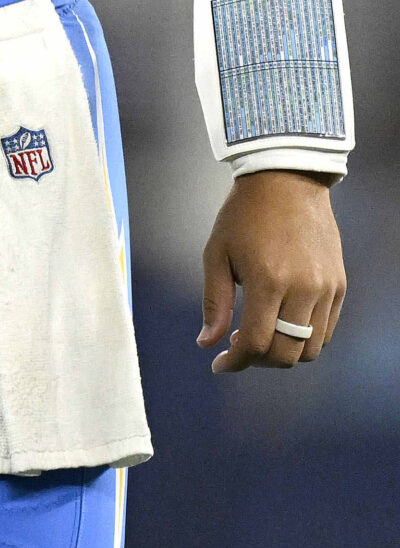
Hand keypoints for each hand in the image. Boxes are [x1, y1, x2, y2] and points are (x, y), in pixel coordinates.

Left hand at [201, 168, 345, 371]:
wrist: (286, 183)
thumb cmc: (243, 216)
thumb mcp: (216, 254)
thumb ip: (214, 302)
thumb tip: (208, 342)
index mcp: (268, 281)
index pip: (257, 343)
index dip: (236, 362)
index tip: (219, 364)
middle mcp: (303, 290)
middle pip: (287, 353)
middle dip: (259, 361)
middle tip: (238, 349)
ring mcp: (327, 289)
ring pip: (312, 348)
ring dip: (284, 353)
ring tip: (260, 334)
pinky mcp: (340, 286)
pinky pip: (327, 330)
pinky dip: (305, 338)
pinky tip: (282, 323)